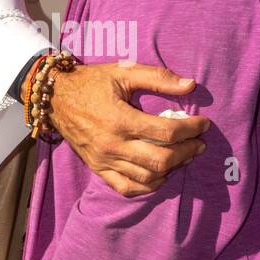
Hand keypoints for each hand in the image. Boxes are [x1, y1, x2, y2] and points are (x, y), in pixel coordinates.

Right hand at [48, 62, 210, 196]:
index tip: (204, 123)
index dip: (191, 129)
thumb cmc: (92, 82)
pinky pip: (128, 188)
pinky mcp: (98, 170)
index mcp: (120, 119)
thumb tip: (190, 85)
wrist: (56, 97)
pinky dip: (149, 186)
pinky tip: (161, 174)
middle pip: (162, 160)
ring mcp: (105, 161)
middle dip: (187, 151)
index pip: (166, 132)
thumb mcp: (124, 72)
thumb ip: (158, 78)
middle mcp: (113, 145)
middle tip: (199, 142)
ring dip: (173, 169)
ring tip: (185, 155)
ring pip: (148, 177)